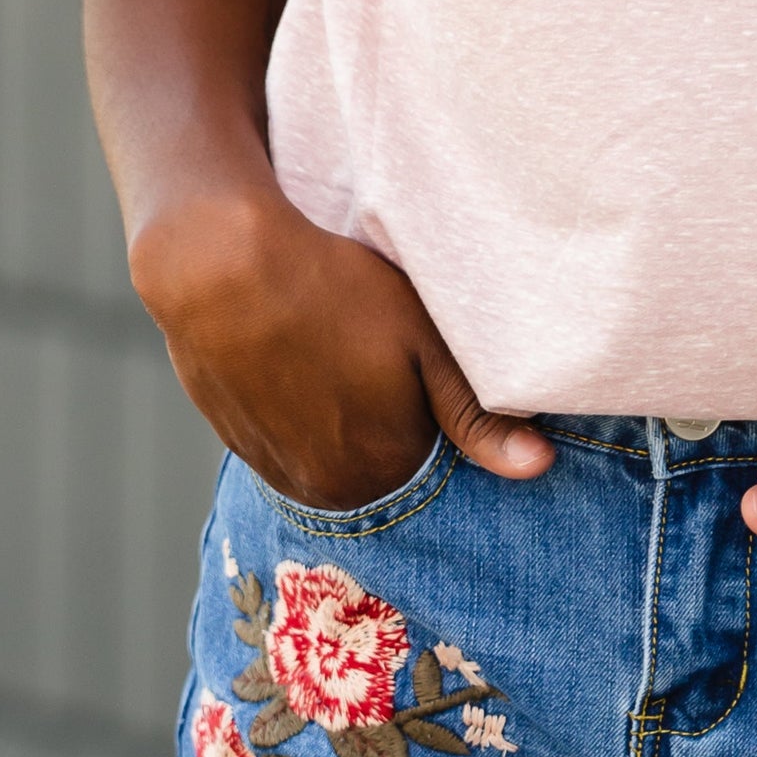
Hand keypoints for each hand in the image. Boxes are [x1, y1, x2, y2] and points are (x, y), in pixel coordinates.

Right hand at [130, 187, 552, 508]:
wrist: (218, 266)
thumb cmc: (334, 291)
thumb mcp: (424, 341)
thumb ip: (478, 414)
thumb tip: (538, 469)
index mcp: (382, 473)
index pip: (428, 461)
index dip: (427, 411)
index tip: (415, 366)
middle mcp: (326, 490)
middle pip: (376, 465)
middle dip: (383, 422)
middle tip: (368, 355)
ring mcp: (275, 471)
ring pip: (325, 452)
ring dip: (334, 420)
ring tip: (328, 354)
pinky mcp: (236, 444)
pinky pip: (282, 441)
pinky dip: (293, 412)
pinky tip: (293, 362)